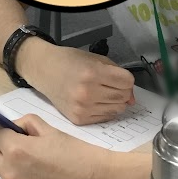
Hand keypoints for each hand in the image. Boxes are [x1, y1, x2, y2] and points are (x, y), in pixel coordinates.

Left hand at [0, 114, 148, 178]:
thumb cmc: (77, 153)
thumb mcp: (51, 131)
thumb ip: (28, 125)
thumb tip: (16, 127)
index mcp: (16, 149)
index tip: (7, 126)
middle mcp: (9, 170)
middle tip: (18, 141)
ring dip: (6, 161)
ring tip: (32, 159)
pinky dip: (17, 176)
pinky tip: (39, 174)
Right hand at [20, 41, 135, 125]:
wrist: (45, 71)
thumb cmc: (71, 61)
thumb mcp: (96, 59)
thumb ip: (117, 74)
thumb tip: (132, 99)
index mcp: (92, 73)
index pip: (127, 82)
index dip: (126, 78)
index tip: (118, 76)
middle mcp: (87, 92)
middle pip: (124, 96)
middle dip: (123, 90)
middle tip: (111, 84)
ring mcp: (82, 108)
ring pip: (117, 109)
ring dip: (115, 101)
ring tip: (103, 92)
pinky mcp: (78, 119)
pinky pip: (105, 118)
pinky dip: (106, 110)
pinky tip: (96, 101)